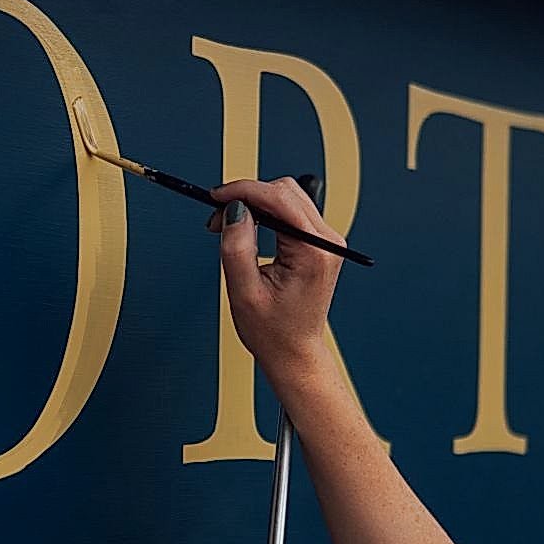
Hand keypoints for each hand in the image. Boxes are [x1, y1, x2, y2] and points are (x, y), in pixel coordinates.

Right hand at [208, 178, 344, 389]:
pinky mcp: (319, 242)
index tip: (215, 197)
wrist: (294, 352)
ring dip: (254, 202)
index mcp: (314, 253)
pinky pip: (291, 210)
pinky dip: (265, 211)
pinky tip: (247, 226)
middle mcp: (328, 242)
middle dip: (246, 196)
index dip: (243, 191)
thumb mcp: (244, 292)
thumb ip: (237, 246)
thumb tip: (234, 208)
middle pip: (285, 191)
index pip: (279, 199)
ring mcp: (327, 241)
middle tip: (216, 219)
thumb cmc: (273, 332)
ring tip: (228, 225)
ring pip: (288, 195)